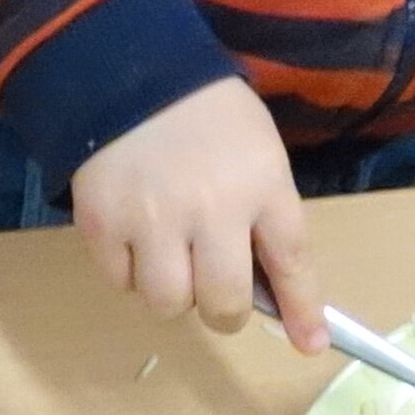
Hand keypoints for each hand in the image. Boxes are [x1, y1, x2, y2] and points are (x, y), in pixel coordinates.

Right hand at [70, 76, 319, 341]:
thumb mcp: (256, 153)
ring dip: (171, 290)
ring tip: (167, 251)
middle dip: (223, 312)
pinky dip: (129, 270)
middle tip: (213, 292)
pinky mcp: (103, 224)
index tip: (310, 344)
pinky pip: (121, 283)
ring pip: (167, 303)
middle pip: (223, 304)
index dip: (302, 309)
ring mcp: (153, 219)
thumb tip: (268, 294)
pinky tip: (133, 231)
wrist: (130, 70)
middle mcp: (211, 207)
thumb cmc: (206, 116)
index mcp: (261, 183)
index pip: (290, 260)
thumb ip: (265, 218)